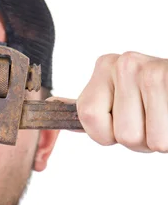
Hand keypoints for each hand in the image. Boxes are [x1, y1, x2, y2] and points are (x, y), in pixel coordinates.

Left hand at [50, 51, 167, 152]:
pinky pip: (162, 140)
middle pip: (120, 134)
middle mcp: (124, 63)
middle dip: (139, 140)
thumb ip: (92, 108)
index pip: (88, 118)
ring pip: (144, 140)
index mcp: (105, 66)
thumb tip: (49, 103)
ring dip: (158, 141)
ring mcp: (150, 71)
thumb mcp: (119, 100)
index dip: (107, 133)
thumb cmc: (156, 102)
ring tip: (164, 118)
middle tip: (153, 119)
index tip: (126, 118)